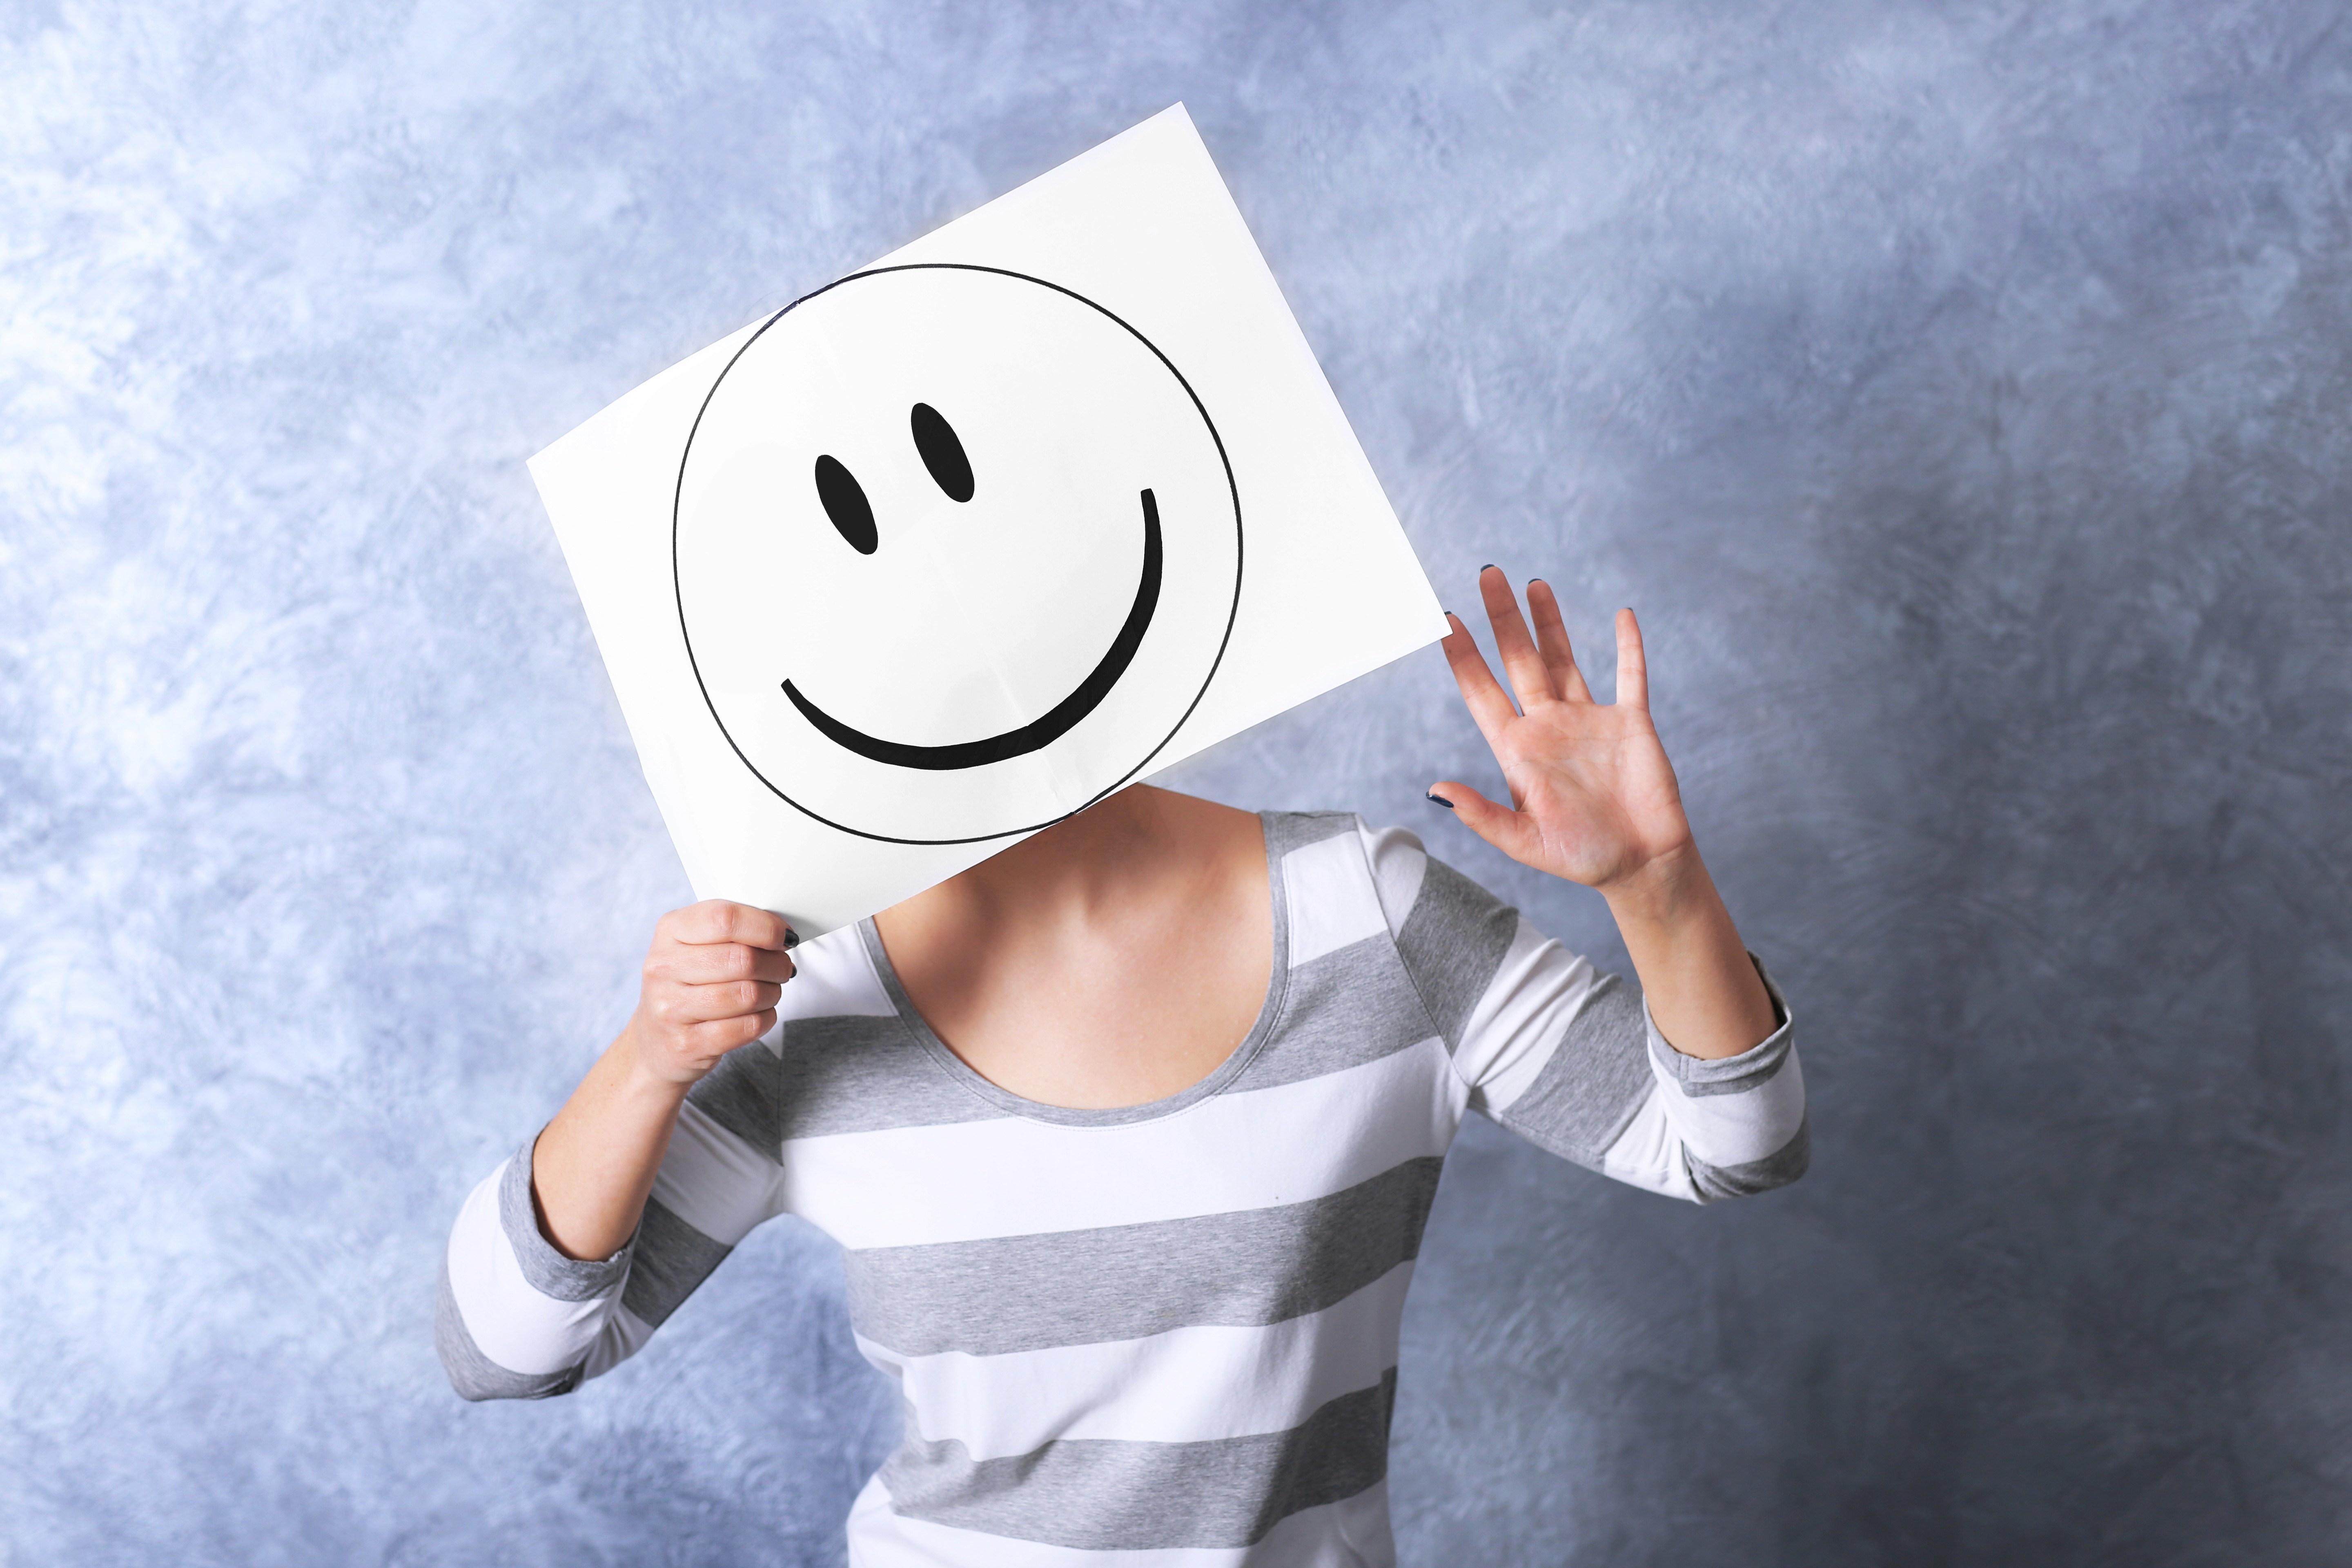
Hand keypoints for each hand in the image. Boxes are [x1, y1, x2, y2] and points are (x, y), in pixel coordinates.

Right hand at [619, 900, 796, 1086]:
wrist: (657, 1041)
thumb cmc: (688, 985)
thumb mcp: (697, 945)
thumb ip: (733, 931)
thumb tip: (782, 934)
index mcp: (670, 930)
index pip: (725, 919)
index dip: (766, 927)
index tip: (785, 937)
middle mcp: (664, 967)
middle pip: (743, 959)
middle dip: (777, 964)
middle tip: (783, 969)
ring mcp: (671, 1008)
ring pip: (748, 994)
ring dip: (773, 993)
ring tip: (769, 992)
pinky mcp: (687, 1043)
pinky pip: (747, 1027)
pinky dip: (765, 1019)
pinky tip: (759, 1014)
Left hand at [1430, 568, 1693, 894]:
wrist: (1641, 867)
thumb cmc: (1581, 858)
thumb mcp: (1524, 842)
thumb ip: (1481, 815)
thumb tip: (1434, 791)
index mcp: (1518, 750)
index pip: (1482, 692)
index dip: (1464, 656)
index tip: (1445, 620)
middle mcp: (1549, 727)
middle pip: (1519, 661)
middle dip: (1503, 619)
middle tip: (1487, 573)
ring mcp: (1589, 721)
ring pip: (1564, 658)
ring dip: (1549, 622)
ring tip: (1532, 584)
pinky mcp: (1631, 723)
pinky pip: (1630, 676)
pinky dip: (1628, 646)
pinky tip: (1623, 615)